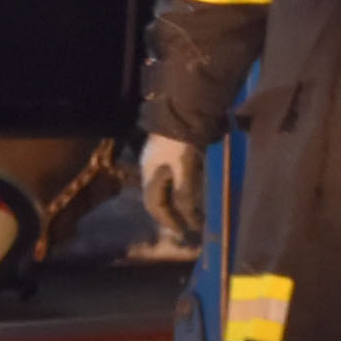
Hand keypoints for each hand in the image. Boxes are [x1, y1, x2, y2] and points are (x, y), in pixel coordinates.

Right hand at [138, 132, 206, 248]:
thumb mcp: (184, 171)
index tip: (182, 232)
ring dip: (176, 200)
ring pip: (165, 186)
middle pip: (157, 197)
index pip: (154, 206)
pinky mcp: (169, 148)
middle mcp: (150, 167)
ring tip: (190, 210)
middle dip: (171, 213)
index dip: (167, 221)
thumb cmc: (181, 144)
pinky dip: (180, 186)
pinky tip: (191, 187)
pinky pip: (172, 175)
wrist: (184, 108)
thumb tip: (190, 220)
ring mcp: (158, 156)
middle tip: (186, 224)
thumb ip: (185, 196)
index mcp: (150, 174)